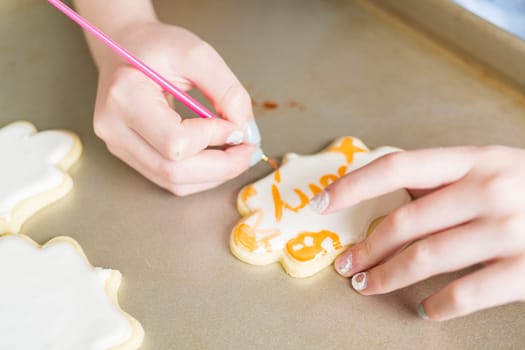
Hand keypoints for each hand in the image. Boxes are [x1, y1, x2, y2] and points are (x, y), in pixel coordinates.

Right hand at [92, 21, 260, 194]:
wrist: (125, 49)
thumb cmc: (157, 47)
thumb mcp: (197, 54)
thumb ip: (227, 91)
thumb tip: (247, 132)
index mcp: (125, 98)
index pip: (176, 142)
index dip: (214, 138)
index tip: (238, 125)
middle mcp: (114, 130)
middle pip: (173, 172)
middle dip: (222, 166)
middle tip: (250, 150)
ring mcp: (119, 147)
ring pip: (173, 183)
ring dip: (215, 175)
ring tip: (238, 153)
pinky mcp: (131, 156)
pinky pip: (170, 180)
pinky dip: (202, 175)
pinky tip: (218, 156)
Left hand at [311, 146, 524, 320]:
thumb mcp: (488, 170)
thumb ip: (441, 181)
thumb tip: (382, 199)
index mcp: (472, 160)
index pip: (397, 167)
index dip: (352, 185)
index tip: (320, 202)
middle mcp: (488, 189)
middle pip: (404, 222)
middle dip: (365, 248)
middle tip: (345, 264)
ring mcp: (509, 229)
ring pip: (425, 258)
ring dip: (386, 277)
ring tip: (367, 285)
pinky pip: (466, 293)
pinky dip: (438, 305)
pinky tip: (425, 309)